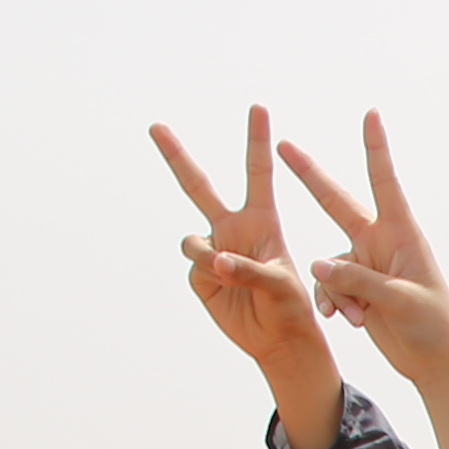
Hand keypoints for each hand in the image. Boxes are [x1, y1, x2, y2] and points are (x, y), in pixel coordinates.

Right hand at [157, 106, 334, 375]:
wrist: (279, 340)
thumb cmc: (292, 306)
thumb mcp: (281, 284)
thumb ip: (248, 268)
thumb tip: (214, 259)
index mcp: (262, 219)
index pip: (257, 172)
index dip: (257, 140)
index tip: (259, 108)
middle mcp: (233, 228)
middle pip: (199, 186)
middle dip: (177, 156)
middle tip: (156, 126)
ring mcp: (214, 250)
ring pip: (192, 239)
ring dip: (206, 254)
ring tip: (230, 272)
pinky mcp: (200, 275)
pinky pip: (193, 265)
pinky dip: (206, 274)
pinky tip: (226, 288)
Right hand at [284, 111, 448, 376]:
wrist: (437, 361)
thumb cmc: (433, 326)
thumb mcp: (398, 302)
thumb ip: (358, 281)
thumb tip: (317, 265)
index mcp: (401, 235)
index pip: (384, 182)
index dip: (375, 149)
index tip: (370, 115)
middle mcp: (382, 242)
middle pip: (338, 203)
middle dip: (310, 177)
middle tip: (283, 145)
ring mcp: (368, 264)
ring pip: (329, 263)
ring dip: (335, 289)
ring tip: (357, 316)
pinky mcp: (358, 288)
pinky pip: (329, 286)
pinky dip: (333, 302)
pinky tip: (347, 321)